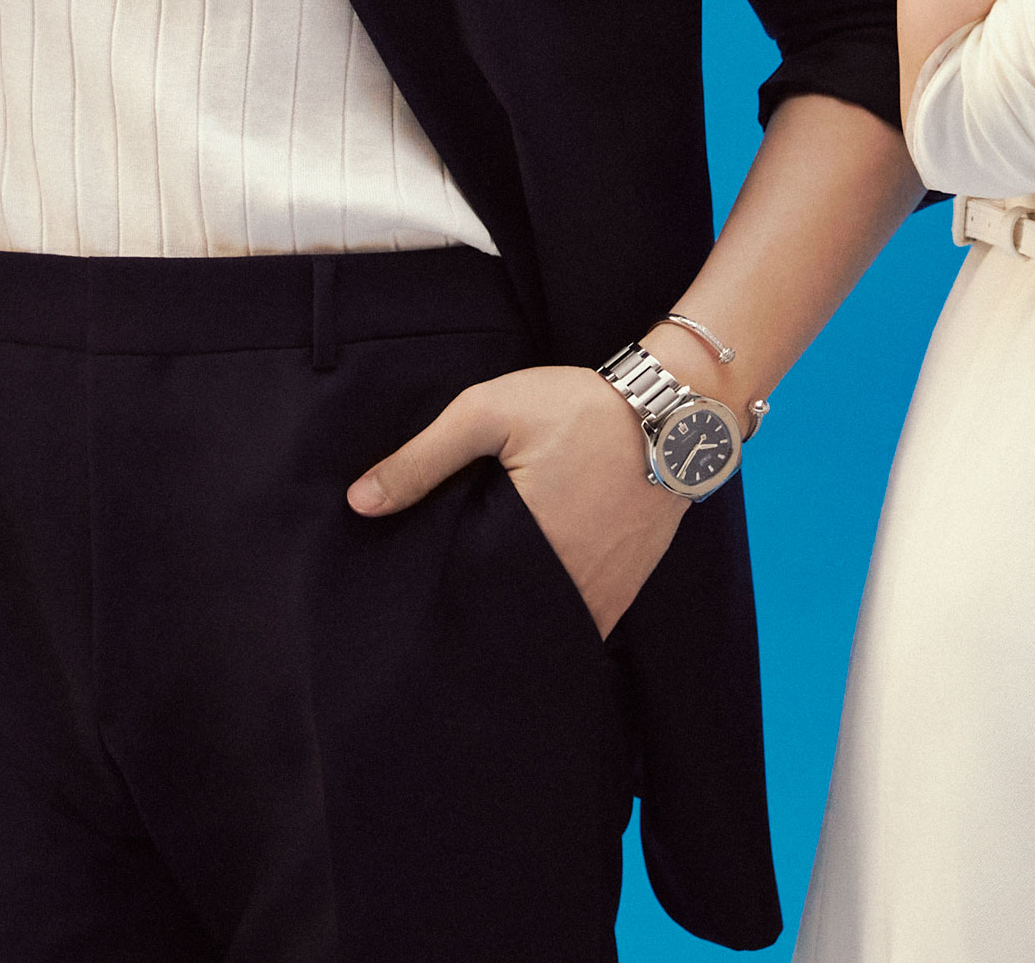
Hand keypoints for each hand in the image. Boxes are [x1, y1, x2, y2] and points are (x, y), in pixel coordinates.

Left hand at [347, 363, 684, 637]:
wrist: (674, 411)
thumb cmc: (579, 408)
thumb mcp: (490, 413)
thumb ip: (423, 458)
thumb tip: (360, 503)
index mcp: (525, 545)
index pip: (462, 600)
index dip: (435, 602)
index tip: (411, 598)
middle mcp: (565, 585)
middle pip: (500, 622)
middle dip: (471, 615)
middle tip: (441, 601)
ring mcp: (601, 595)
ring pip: (540, 627)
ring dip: (512, 618)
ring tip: (482, 598)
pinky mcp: (623, 591)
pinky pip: (578, 621)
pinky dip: (551, 613)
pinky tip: (528, 590)